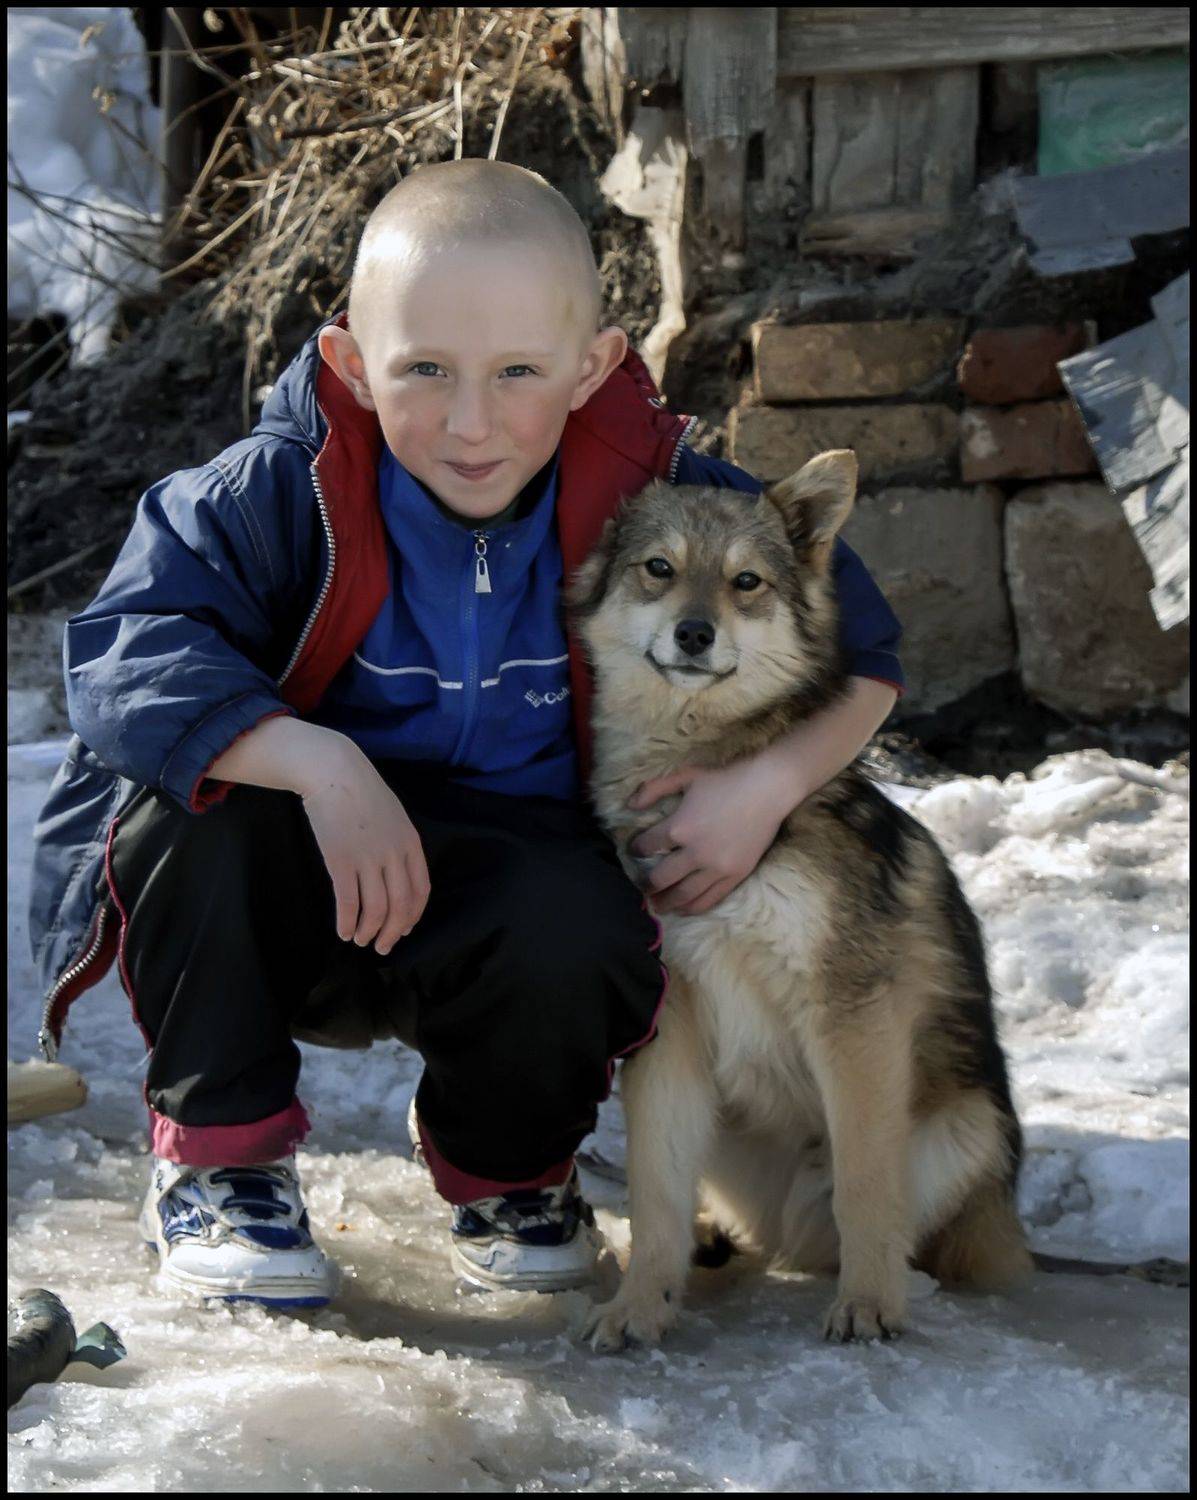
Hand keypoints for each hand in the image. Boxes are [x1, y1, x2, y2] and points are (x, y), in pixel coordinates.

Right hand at [299, 743, 429, 955]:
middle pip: (401, 906)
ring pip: (376, 909)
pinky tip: (344, 931)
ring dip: (369, 931)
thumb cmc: (361, 792)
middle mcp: (394, 854)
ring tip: (360, 940)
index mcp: (410, 844)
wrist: (333, 771)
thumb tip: (394, 875)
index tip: (403, 930)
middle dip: (392, 932)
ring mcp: (368, 858)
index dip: (413, 916)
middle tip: (382, 947)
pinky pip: (349, 902)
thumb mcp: (393, 816)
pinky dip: (348, 922)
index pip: (420, 891)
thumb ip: (398, 845)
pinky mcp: (341, 861)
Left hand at [626, 752, 798, 915]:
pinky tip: (683, 910)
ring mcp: (716, 867)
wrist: (768, 789)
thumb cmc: (725, 780)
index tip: (633, 851)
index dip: (636, 849)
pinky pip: (710, 898)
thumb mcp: (686, 776)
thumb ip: (654, 789)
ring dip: (667, 902)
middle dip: (646, 884)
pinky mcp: (735, 875)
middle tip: (640, 888)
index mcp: (680, 827)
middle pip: (661, 877)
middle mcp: (695, 853)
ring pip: (684, 894)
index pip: (647, 846)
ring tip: (657, 906)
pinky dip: (694, 907)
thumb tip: (629, 805)